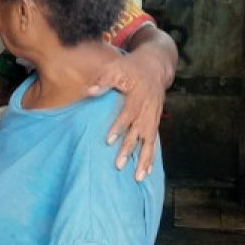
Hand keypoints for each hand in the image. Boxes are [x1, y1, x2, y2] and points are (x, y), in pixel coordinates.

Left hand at [88, 53, 166, 181]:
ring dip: (144, 160)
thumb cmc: (131, 68)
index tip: (109, 140)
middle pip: (139, 132)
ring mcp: (154, 117)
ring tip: (138, 177)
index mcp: (139, 96)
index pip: (128, 114)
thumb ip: (103, 80)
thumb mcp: (116, 68)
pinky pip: (155, 142)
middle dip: (129, 149)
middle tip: (119, 164)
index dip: (119, 127)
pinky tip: (147, 171)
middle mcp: (148, 109)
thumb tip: (89, 92)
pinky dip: (152, 157)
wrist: (155, 67)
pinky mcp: (155, 122)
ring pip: (150, 141)